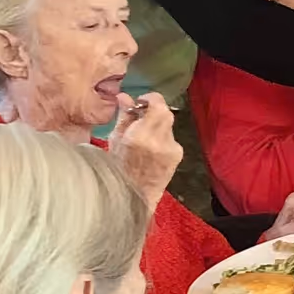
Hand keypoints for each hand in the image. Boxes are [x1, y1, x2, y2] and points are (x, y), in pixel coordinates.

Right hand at [108, 92, 181, 206]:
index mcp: (141, 135)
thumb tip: (124, 96)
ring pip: (168, 126)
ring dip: (157, 125)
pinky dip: (162, 138)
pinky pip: (171, 138)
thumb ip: (124, 116)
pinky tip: (151, 150)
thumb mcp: (115, 140)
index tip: (141, 102)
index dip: (151, 99)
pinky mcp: (178, 156)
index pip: (157, 104)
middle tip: (142, 116)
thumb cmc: (117, 168)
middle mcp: (160, 140)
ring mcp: (172, 149)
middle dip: (154, 111)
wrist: (133, 196)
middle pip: (165, 113)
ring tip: (144, 137)